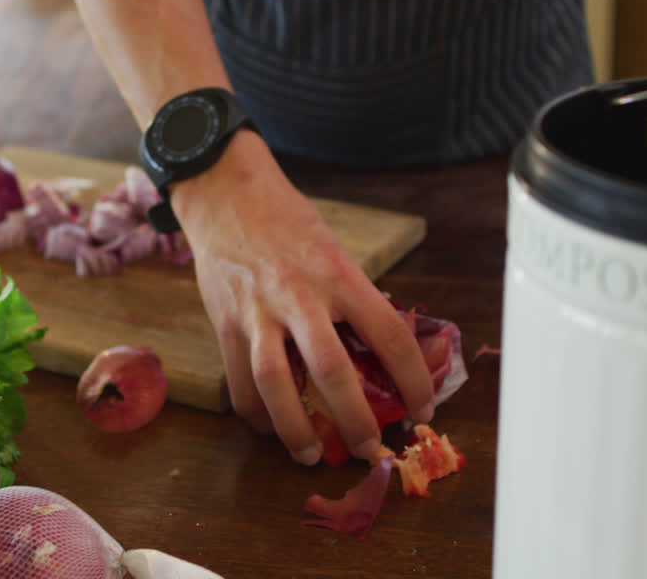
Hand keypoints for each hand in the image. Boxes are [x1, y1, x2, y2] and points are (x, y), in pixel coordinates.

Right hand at [170, 132, 434, 464]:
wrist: (224, 191)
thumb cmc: (287, 220)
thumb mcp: (333, 250)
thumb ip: (351, 298)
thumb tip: (376, 351)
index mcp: (339, 273)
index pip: (388, 335)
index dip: (412, 379)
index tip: (422, 407)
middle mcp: (299, 294)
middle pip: (333, 370)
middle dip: (356, 419)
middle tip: (370, 447)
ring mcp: (257, 311)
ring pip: (276, 383)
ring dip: (296, 428)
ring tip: (312, 454)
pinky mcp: (225, 322)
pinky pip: (239, 381)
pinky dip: (255, 412)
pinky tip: (270, 427)